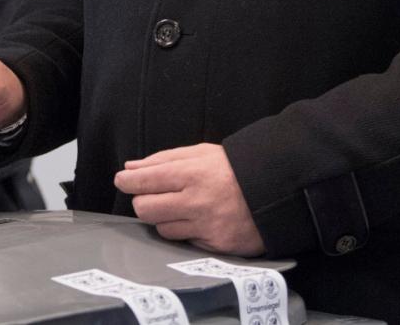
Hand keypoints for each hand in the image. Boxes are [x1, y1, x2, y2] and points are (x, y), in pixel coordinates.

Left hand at [114, 143, 265, 256]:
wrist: (275, 191)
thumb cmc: (235, 169)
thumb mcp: (201, 153)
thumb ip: (164, 159)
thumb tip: (130, 168)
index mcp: (191, 174)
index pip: (144, 180)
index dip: (127, 181)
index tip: (123, 181)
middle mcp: (196, 202)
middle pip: (145, 209)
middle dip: (142, 202)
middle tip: (151, 195)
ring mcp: (206, 226)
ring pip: (162, 228)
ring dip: (164, 218)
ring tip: (180, 207)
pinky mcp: (215, 246)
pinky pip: (185, 242)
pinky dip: (185, 231)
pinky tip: (198, 220)